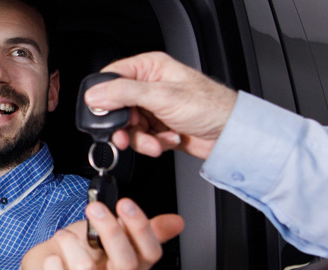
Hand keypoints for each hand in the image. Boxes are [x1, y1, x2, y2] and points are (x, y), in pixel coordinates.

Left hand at [20, 198, 184, 269]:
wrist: (51, 268)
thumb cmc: (85, 252)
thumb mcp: (117, 238)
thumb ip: (145, 231)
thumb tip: (177, 222)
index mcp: (131, 267)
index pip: (151, 254)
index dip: (141, 228)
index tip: (125, 203)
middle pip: (125, 263)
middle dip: (110, 230)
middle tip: (94, 208)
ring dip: (70, 243)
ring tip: (64, 235)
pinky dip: (52, 264)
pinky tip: (54, 258)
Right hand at [85, 52, 237, 158]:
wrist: (232, 135)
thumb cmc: (210, 107)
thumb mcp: (162, 96)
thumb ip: (124, 94)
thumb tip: (95, 94)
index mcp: (150, 68)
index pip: (112, 77)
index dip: (103, 97)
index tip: (102, 114)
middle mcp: (150, 86)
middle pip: (117, 107)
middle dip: (124, 125)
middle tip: (125, 135)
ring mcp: (154, 108)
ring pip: (128, 126)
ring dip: (140, 139)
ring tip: (156, 141)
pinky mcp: (159, 128)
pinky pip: (142, 138)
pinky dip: (152, 144)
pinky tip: (168, 140)